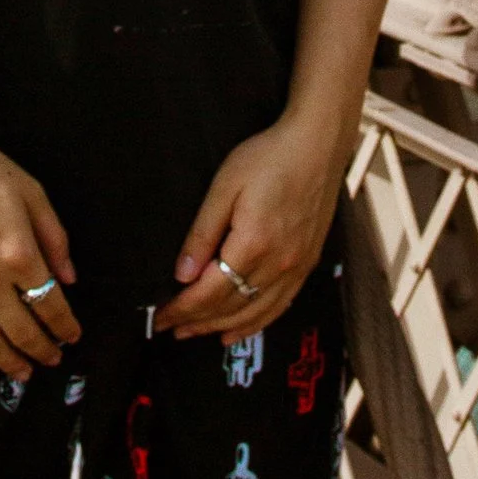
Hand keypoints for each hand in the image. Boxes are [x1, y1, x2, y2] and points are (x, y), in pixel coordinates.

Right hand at [0, 121, 79, 377]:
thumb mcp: (31, 193)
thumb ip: (54, 237)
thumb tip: (68, 278)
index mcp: (18, 254)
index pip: (50, 305)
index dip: (65, 326)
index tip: (72, 336)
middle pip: (22, 330)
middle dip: (43, 349)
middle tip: (53, 359)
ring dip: (9, 361)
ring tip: (24, 371)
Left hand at [152, 111, 349, 340]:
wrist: (318, 145)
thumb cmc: (269, 157)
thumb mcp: (224, 187)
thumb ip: (203, 233)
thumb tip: (183, 275)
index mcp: (254, 244)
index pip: (209, 293)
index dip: (182, 309)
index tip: (159, 317)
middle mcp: (278, 264)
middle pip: (230, 308)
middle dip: (196, 322)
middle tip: (168, 328)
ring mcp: (297, 267)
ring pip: (254, 313)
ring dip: (221, 328)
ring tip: (193, 333)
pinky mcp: (307, 263)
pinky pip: (279, 306)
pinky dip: (255, 324)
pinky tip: (236, 331)